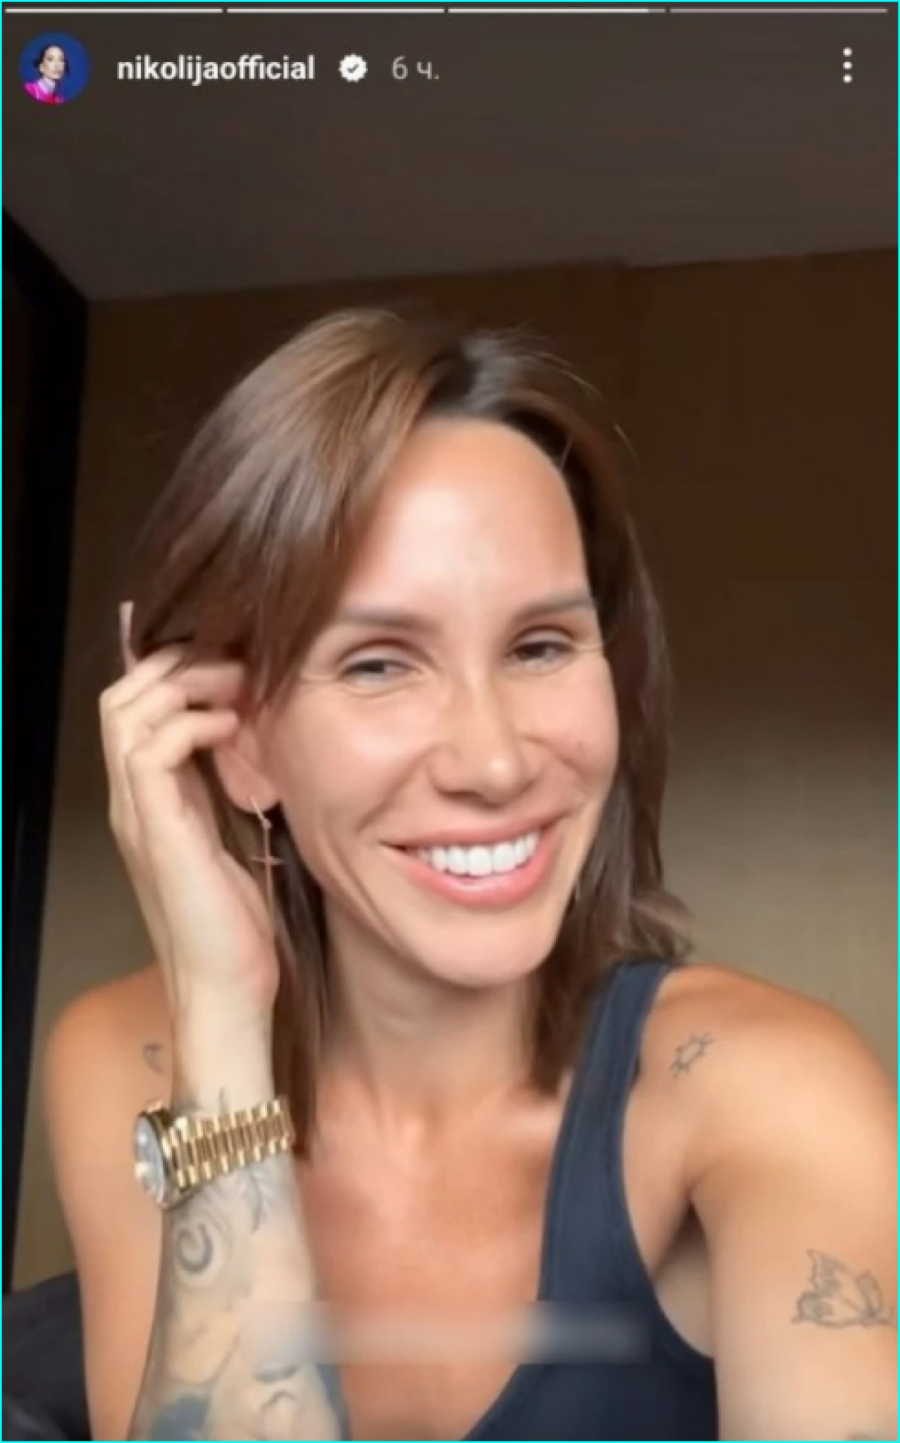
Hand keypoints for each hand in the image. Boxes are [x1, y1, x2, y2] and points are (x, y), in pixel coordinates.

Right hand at [100, 602, 279, 1026]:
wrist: (228, 989)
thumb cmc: (238, 924)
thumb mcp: (238, 837)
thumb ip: (233, 788)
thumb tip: (257, 740)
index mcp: (150, 801)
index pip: (134, 711)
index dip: (163, 667)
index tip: (216, 643)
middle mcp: (133, 803)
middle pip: (119, 698)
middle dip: (173, 663)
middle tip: (231, 659)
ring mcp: (138, 816)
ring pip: (126, 713)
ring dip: (183, 683)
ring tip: (236, 682)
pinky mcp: (157, 831)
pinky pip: (151, 750)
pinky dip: (191, 722)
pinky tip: (234, 725)